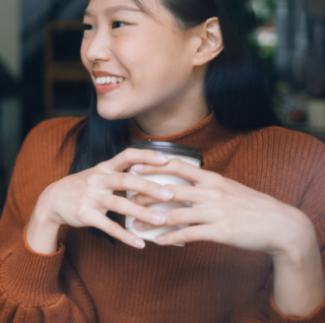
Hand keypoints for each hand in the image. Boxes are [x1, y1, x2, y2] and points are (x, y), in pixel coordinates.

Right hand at [26, 148, 173, 253]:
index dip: (146, 156)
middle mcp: (98, 180)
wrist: (51, 199)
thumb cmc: (81, 186)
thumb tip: (150, 173)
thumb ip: (119, 173)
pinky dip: (125, 236)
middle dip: (149, 186)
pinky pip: (108, 226)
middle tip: (170, 194)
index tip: (166, 160)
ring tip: (161, 221)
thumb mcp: (97, 174)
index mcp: (103, 168)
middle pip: (125, 179)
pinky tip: (140, 243)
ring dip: (142, 212)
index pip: (127, 155)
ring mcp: (91, 197)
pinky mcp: (85, 215)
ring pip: (119, 204)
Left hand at [128, 160, 309, 252]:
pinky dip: (171, 238)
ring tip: (134, 223)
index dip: (154, 165)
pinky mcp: (220, 231)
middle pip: (170, 190)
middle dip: (145, 193)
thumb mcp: (228, 188)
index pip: (177, 166)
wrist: (279, 225)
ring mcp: (215, 212)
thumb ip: (205, 185)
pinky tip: (158, 241)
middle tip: (126, 195)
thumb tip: (182, 183)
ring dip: (152, 219)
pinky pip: (189, 234)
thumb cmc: (250, 206)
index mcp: (211, 178)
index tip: (134, 165)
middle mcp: (210, 192)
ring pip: (175, 213)